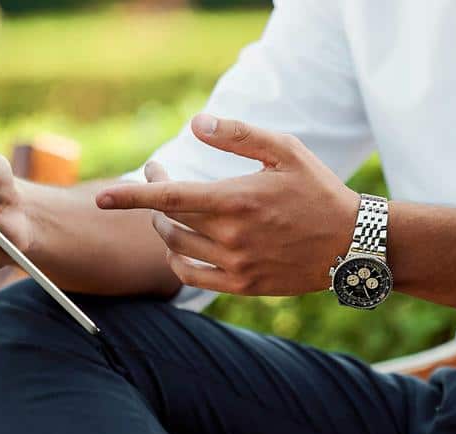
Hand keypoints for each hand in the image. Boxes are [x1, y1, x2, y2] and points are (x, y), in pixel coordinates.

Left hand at [95, 114, 359, 295]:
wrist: (352, 245)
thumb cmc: (319, 190)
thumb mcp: (285, 150)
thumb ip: (238, 135)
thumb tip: (196, 124)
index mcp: (235, 200)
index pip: (169, 197)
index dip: (131, 196)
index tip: (103, 197)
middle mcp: (230, 237)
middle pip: (169, 220)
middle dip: (154, 199)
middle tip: (162, 176)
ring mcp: (235, 265)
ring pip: (177, 247)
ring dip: (165, 228)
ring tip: (172, 210)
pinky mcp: (243, 286)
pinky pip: (191, 277)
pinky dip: (177, 260)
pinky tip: (180, 246)